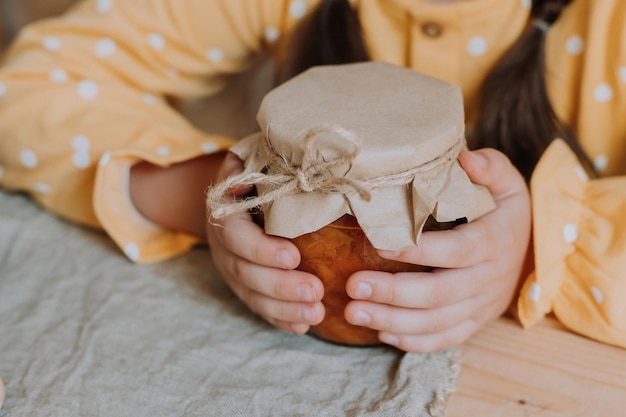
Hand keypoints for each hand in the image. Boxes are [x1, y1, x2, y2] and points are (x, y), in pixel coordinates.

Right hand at [206, 153, 325, 333]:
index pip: (236, 236)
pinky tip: (303, 325)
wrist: (239, 189)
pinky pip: (258, 305)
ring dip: (283, 307)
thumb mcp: (255, 159)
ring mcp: (233, 267)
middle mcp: (223, 244)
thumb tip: (267, 177)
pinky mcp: (245, 283)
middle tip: (315, 292)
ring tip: (316, 313)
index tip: (294, 257)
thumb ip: (260, 167)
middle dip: (280, 285)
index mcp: (224, 212)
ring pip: (252, 294)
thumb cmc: (258, 170)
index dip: (261, 250)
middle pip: (245, 272)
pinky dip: (280, 318)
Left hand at [344, 149, 530, 351]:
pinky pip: (445, 339)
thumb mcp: (507, 182)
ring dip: (393, 321)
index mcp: (494, 241)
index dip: (420, 251)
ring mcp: (481, 305)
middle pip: (440, 293)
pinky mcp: (474, 322)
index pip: (457, 250)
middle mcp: (489, 279)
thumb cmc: (505, 211)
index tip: (380, 243)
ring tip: (353, 312)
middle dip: (393, 293)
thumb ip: (489, 167)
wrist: (533, 250)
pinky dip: (413, 342)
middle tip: (353, 287)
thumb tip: (465, 158)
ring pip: (436, 322)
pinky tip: (380, 334)